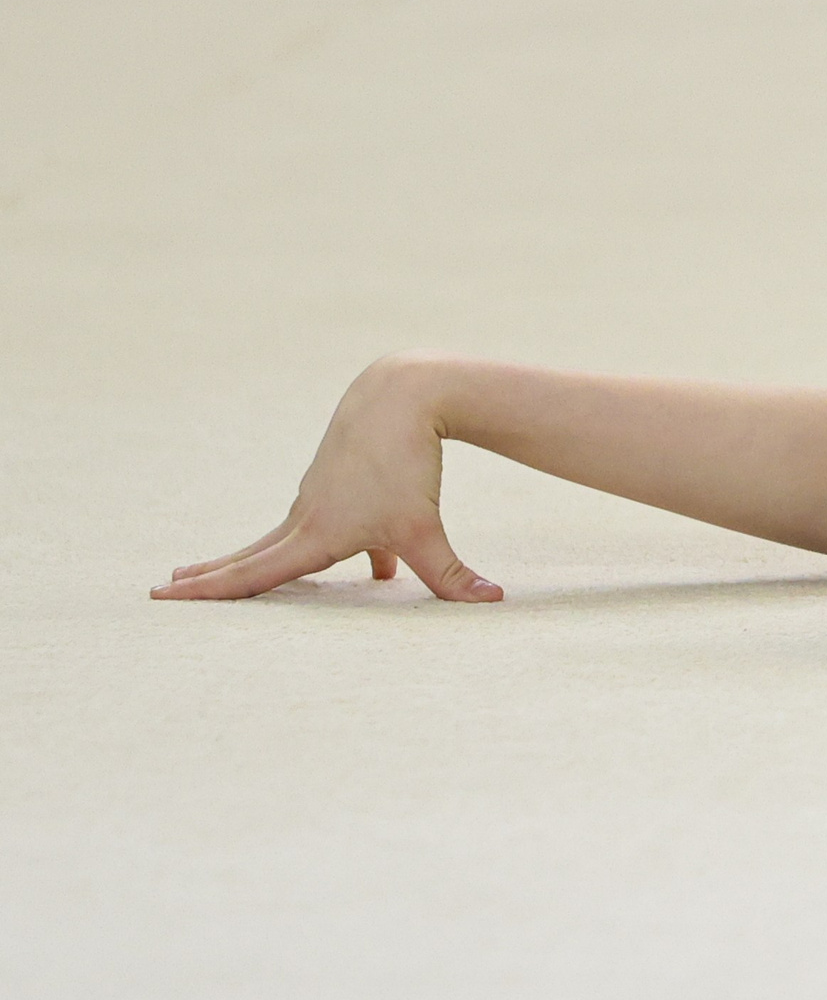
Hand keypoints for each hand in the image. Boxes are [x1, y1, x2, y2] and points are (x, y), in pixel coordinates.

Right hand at [152, 354, 500, 603]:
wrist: (399, 396)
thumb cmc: (405, 464)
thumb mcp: (425, 527)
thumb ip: (451, 575)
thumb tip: (491, 602)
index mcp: (314, 535)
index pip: (252, 575)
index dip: (208, 591)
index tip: (161, 596)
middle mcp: (306, 516)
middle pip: (253, 556)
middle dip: (212, 576)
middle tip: (166, 587)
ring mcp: (320, 496)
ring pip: (291, 539)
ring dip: (268, 562)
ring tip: (229, 572)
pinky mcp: (341, 482)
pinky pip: (337, 525)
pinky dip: (347, 550)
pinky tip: (381, 570)